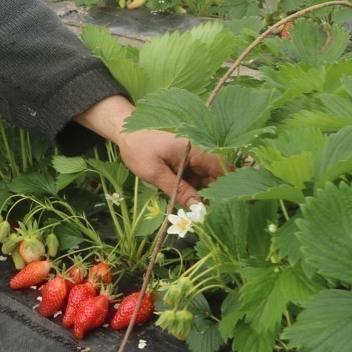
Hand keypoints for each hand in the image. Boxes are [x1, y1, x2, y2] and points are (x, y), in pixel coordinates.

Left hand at [74, 95, 225, 206]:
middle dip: (213, 195)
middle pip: (216, 176)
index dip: (226, 187)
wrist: (125, 135)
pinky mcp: (185, 162)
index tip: (224, 207)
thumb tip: (197, 208)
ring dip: (201, 194)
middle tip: (205, 216)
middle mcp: (198, 151)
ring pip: (206, 179)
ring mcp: (192, 157)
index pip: (222, 168)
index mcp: (195, 149)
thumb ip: (178, 191)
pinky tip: (186, 202)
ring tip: (196, 213)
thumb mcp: (155, 173)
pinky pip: (195, 177)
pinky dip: (192, 189)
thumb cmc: (138, 150)